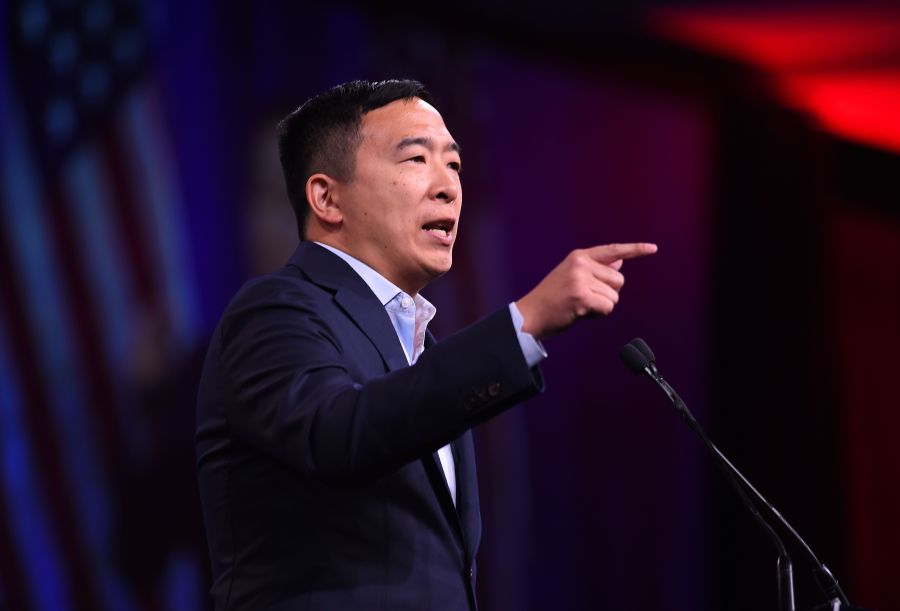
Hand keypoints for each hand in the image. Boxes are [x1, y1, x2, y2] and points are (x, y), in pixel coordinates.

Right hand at [515, 243, 656, 339]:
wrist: (531, 314)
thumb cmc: (552, 298)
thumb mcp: (572, 276)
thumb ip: (596, 269)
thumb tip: (619, 262)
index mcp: (579, 256)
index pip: (613, 250)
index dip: (635, 249)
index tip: (653, 248)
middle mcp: (581, 264)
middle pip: (619, 279)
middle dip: (608, 293)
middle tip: (585, 298)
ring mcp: (581, 279)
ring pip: (614, 296)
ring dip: (602, 306)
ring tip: (580, 306)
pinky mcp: (582, 297)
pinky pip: (607, 308)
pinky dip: (598, 315)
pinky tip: (581, 313)